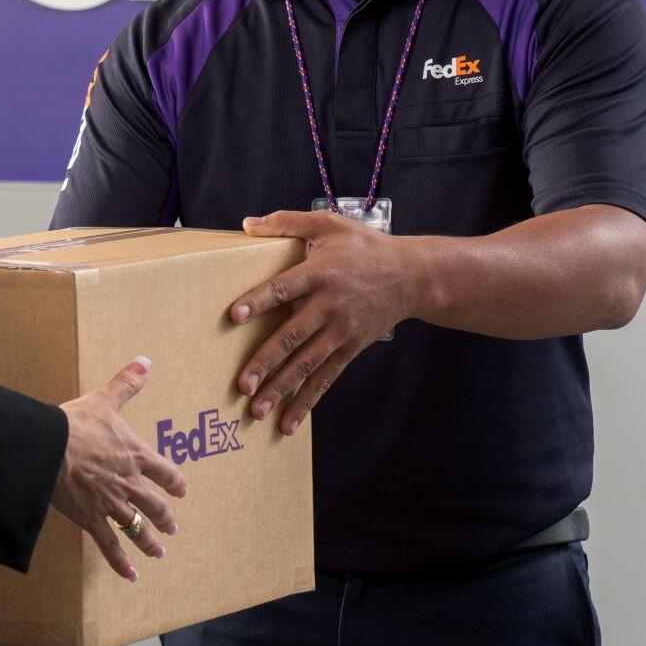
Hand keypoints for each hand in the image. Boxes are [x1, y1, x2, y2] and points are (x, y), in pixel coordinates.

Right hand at [52, 357, 188, 581]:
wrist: (49, 449)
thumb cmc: (75, 424)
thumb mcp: (105, 400)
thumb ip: (127, 384)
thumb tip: (144, 361)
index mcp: (135, 455)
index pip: (165, 471)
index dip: (175, 482)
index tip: (182, 490)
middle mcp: (129, 483)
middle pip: (154, 505)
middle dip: (165, 517)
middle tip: (172, 528)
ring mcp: (111, 504)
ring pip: (137, 527)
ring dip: (149, 541)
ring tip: (158, 551)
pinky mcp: (91, 519)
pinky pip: (110, 546)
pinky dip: (121, 562)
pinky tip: (131, 575)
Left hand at [231, 210, 422, 436]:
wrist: (412, 276)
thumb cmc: (365, 247)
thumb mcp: (328, 224)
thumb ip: (286, 222)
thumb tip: (247, 224)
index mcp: (319, 274)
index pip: (283, 288)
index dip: (258, 301)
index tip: (233, 315)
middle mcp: (329, 306)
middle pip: (293, 336)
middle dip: (265, 361)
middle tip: (241, 384)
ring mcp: (340, 332)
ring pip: (307, 365)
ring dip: (281, 389)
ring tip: (256, 410)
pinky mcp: (350, 349)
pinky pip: (325, 379)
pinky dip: (307, 402)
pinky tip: (287, 423)